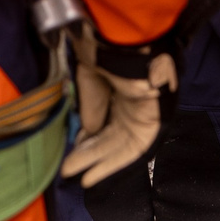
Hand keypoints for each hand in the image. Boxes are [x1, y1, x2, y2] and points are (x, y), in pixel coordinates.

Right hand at [59, 27, 177, 186]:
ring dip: (95, 162)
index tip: (71, 147)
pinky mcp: (152, 125)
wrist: (126, 44)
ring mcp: (142, 114)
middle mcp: (132, 103)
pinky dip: (111, 165)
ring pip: (117, 146)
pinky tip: (90, 177)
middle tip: (67, 169)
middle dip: (88, 153)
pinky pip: (133, 152)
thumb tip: (88, 135)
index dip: (87, 136)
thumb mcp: (89, 79)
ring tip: (72, 175)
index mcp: (119, 87)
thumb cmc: (106, 51)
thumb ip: (91, 109)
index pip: (104, 119)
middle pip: (110, 136)